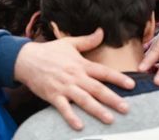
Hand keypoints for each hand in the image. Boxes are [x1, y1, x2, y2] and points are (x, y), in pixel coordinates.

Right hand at [14, 28, 134, 129]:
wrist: (27, 59)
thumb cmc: (50, 51)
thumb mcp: (70, 43)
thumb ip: (88, 40)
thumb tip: (102, 31)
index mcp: (81, 64)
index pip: (103, 71)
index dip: (118, 78)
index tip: (131, 85)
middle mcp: (75, 76)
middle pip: (97, 89)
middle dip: (112, 99)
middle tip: (126, 108)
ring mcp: (64, 87)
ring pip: (83, 100)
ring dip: (97, 110)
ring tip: (109, 119)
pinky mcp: (53, 96)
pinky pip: (64, 108)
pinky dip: (71, 117)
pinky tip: (80, 126)